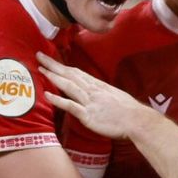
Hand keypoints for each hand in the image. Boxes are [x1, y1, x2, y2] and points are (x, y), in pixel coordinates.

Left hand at [37, 52, 152, 139]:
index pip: (77, 72)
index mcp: (98, 85)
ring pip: (69, 86)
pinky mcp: (88, 115)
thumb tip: (94, 93)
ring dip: (53, 77)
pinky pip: (71, 106)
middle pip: (70, 74)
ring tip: (41, 69)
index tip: (51, 59)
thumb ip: (101, 94)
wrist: (137, 121)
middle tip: (39, 56)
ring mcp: (90, 102)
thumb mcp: (114, 96)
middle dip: (54, 65)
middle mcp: (92, 90)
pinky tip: (47, 95)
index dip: (62, 65)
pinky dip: (58, 100)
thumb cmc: (129, 111)